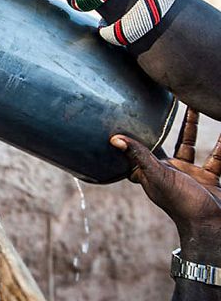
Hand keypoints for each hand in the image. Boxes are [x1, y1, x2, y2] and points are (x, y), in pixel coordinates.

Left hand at [110, 107, 220, 265]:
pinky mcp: (209, 177)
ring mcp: (190, 174)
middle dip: (169, 123)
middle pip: (168, 141)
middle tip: (172, 98)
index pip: (139, 149)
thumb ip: (139, 157)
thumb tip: (114, 138)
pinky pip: (217, 155)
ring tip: (199, 104)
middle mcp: (170, 170)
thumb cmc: (181, 203)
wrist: (211, 227)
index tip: (128, 113)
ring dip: (195, 126)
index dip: (133, 135)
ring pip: (192, 144)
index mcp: (153, 171)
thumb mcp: (158, 176)